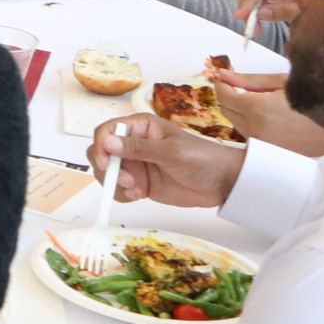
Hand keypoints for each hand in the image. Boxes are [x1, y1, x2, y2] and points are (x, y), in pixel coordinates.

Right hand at [90, 111, 245, 209]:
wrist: (222, 183)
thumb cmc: (201, 158)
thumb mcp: (170, 151)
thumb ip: (138, 148)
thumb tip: (107, 142)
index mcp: (140, 127)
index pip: (107, 131)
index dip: (100, 145)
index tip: (104, 163)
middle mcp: (133, 144)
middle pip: (101, 153)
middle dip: (107, 169)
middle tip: (127, 181)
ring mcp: (135, 164)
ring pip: (106, 173)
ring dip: (115, 184)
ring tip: (136, 191)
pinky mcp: (139, 183)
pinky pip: (118, 189)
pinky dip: (122, 194)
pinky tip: (139, 195)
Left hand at [205, 69, 323, 155]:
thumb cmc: (319, 95)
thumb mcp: (283, 82)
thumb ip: (249, 80)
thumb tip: (223, 75)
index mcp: (258, 110)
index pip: (224, 96)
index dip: (222, 84)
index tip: (225, 77)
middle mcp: (258, 132)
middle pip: (228, 112)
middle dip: (231, 97)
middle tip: (242, 86)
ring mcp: (267, 146)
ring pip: (240, 126)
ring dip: (243, 113)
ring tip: (263, 101)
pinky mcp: (277, 154)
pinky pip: (256, 138)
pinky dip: (256, 126)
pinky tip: (273, 117)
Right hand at [232, 0, 319, 34]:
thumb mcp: (307, 8)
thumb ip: (283, 11)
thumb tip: (259, 14)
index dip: (249, 1)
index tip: (240, 16)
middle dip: (246, 7)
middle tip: (253, 28)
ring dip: (247, 9)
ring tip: (257, 26)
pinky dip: (252, 8)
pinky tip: (259, 18)